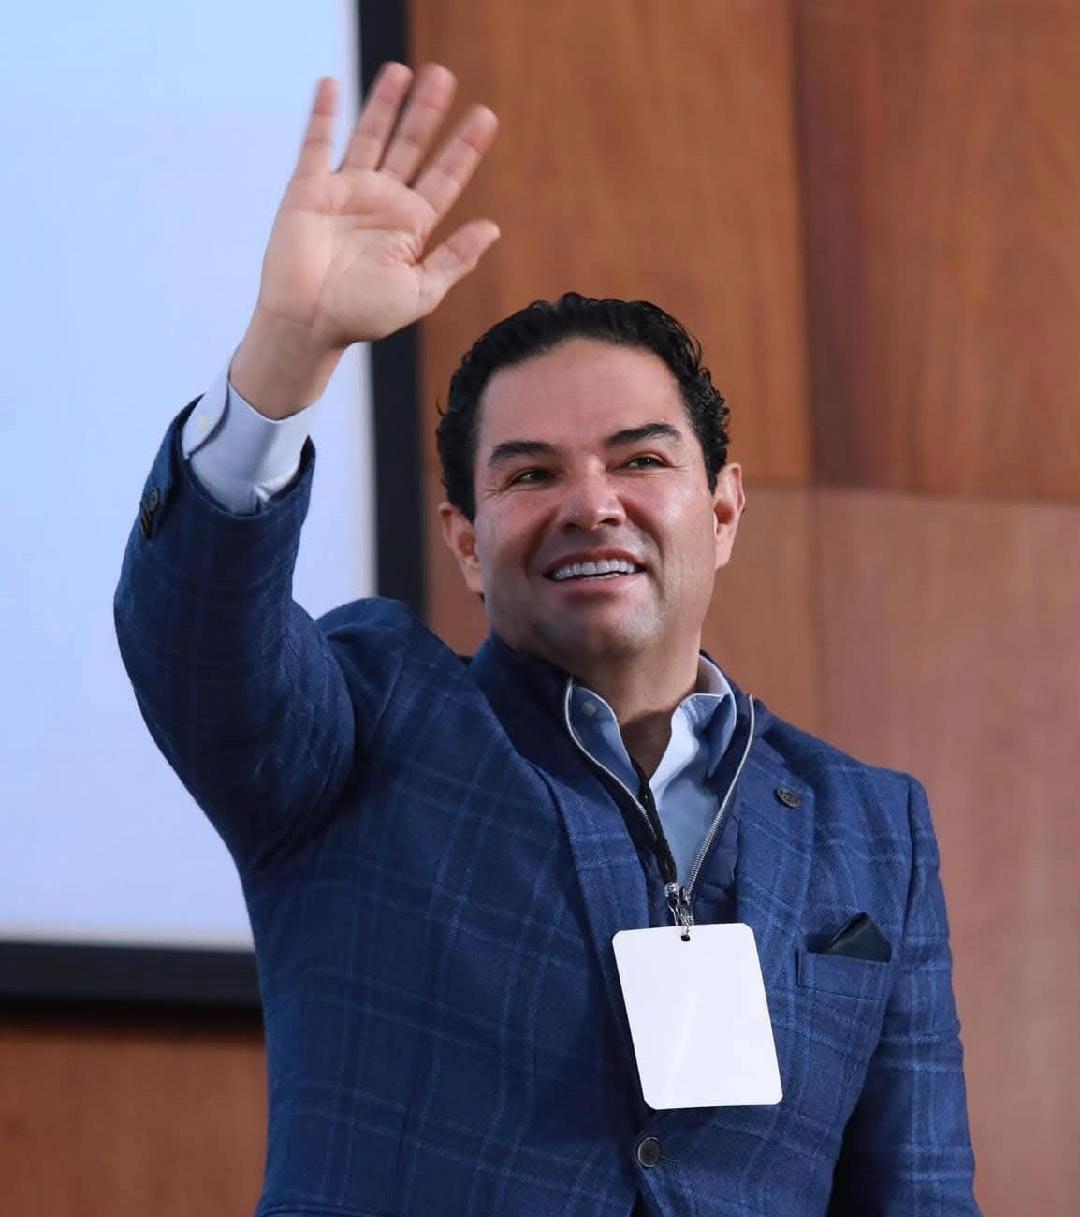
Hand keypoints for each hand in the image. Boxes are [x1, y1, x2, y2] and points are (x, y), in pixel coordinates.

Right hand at [232, 64, 498, 415]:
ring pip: (370, 136)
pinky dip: (324, 115)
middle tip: (444, 76)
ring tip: (402, 70)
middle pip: (410, 146)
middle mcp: (382, 203)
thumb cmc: (363, 317)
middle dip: (427, 113)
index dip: (464, 149)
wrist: (308, 324)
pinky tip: (333, 85)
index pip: (445, 178)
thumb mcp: (421, 292)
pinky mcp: (309, 190)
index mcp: (411, 227)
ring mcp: (346, 193)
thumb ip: (455, 259)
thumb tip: (492, 228)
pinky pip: (316, 144)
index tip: (485, 117)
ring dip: (384, 104)